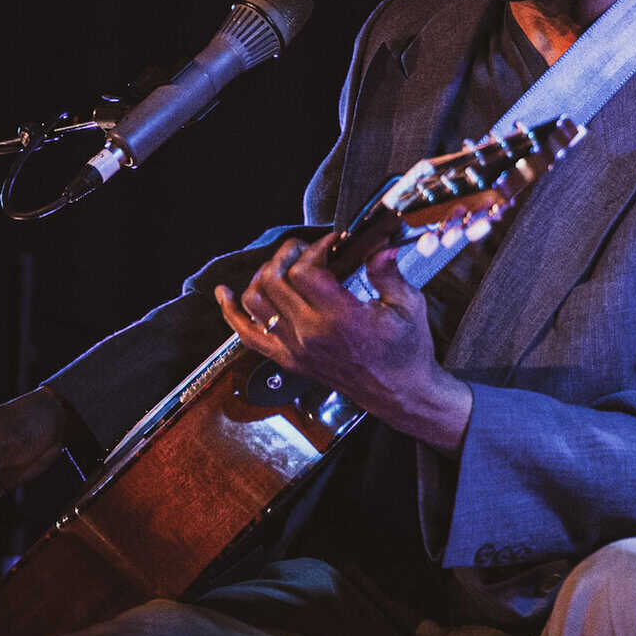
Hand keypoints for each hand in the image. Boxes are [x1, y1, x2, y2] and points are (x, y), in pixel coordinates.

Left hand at [215, 235, 472, 454]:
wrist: (399, 392)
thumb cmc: (407, 350)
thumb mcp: (409, 306)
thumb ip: (388, 273)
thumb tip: (380, 246)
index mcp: (340, 319)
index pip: (305, 272)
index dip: (315, 249)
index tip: (331, 243)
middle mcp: (310, 334)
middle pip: (274, 281)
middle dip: (287, 255)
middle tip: (307, 249)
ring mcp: (295, 348)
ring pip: (255, 301)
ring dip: (263, 276)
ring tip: (283, 266)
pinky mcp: (288, 359)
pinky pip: (247, 335)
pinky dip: (231, 313)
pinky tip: (226, 294)